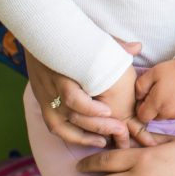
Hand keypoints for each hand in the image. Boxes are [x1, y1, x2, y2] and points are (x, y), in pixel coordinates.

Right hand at [23, 38, 143, 147]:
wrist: (37, 35)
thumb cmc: (68, 37)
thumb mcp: (88, 37)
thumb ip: (112, 44)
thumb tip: (137, 47)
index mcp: (61, 72)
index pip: (71, 97)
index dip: (88, 108)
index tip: (108, 112)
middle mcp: (50, 88)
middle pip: (70, 115)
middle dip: (95, 125)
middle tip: (119, 130)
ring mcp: (45, 97)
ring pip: (60, 126)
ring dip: (84, 136)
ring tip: (106, 140)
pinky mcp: (43, 103)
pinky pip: (55, 127)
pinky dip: (72, 137)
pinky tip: (92, 140)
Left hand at [134, 59, 174, 122]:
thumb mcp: (154, 72)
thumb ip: (140, 86)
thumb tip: (138, 98)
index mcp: (157, 103)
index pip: (142, 116)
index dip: (141, 107)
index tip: (146, 96)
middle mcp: (167, 113)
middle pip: (152, 118)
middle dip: (152, 108)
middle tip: (158, 92)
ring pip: (163, 116)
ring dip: (162, 108)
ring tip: (168, 92)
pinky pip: (173, 114)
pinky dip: (172, 107)